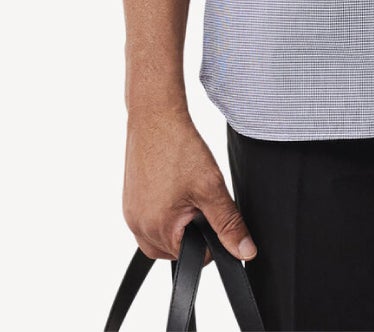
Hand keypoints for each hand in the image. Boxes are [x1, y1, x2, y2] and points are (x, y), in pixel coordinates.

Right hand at [123, 107, 256, 267]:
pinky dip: (163, 211)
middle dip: (192, 230)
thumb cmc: (179, 148)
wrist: (155, 116)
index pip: (193, 256)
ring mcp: (131, 215)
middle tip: (198, 197)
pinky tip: (172, 187)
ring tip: (185, 191)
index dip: (210, 236)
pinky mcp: (128, 202)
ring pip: (161, 236)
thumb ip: (228, 224)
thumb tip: (244, 252)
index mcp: (158, 230)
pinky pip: (149, 220)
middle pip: (175, 249)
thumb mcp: (211, 187)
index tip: (211, 210)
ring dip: (177, 222)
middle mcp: (138, 227)